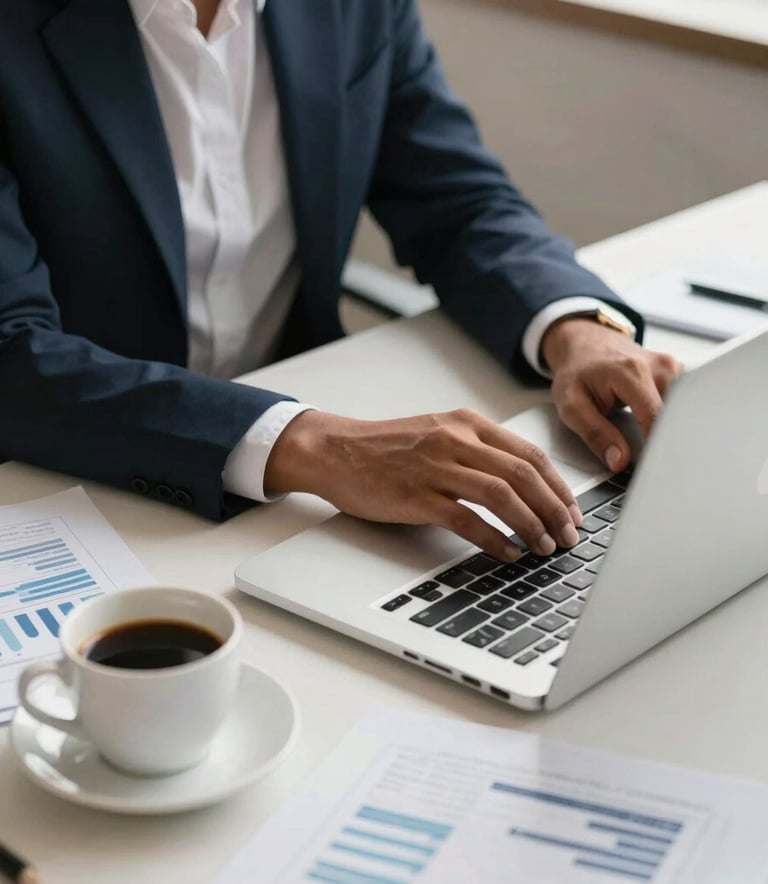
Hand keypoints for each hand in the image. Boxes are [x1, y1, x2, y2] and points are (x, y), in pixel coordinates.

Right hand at [264, 408, 583, 560]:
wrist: (336, 450)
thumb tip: (523, 486)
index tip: (573, 511)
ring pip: (502, 495)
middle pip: (523, 475)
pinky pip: (467, 519)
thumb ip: (477, 451)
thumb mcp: (439, 434)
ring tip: (545, 547)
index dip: (559, 487)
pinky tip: (508, 553)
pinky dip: (494, 539)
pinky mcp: (416, 495)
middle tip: (569, 536)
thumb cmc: (387, 447)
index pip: (530, 455)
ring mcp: (435, 467)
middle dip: (554, 510)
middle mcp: (456, 441)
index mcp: (467, 424)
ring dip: (531, 525)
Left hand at [542, 318, 682, 470]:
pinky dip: (674, 419)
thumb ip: (595, 434)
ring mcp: (673, 367)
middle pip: (677, 415)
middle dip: (668, 441)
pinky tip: (661, 427)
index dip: (657, 448)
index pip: (657, 419)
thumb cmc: (576, 373)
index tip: (654, 469)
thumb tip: (619, 460)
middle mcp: (659, 366)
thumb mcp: (571, 406)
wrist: (584, 345)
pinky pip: (684, 403)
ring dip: (672, 430)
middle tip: (656, 462)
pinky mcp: (679, 373)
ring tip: (655, 441)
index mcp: (632, 372)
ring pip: (685, 411)